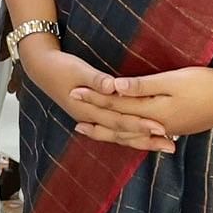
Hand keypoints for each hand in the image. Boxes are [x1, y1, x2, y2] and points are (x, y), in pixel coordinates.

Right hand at [19, 43, 175, 153]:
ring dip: (142, 141)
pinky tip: (143, 137)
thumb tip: (112, 87)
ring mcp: (92, 119)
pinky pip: (115, 130)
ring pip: (120, 136)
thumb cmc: (61, 67)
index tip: (160, 128)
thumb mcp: (78, 69)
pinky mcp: (94, 116)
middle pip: (122, 134)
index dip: (139, 125)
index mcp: (88, 109)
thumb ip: (96, 80)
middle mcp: (91, 119)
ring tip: (163, 145)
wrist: (42, 68)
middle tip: (170, 145)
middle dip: (147, 139)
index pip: (118, 121)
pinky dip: (130, 136)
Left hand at [69, 65, 212, 144]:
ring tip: (95, 132)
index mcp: (153, 112)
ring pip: (134, 134)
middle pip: (121, 125)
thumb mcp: (172, 81)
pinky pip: (147, 136)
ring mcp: (169, 129)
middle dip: (98, 122)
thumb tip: (113, 87)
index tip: (74, 92)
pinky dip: (133, 137)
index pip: (117, 104)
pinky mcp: (178, 128)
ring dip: (113, 133)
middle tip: (75, 123)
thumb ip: (142, 86)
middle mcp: (158, 125)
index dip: (95, 98)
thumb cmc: (204, 83)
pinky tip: (130, 137)